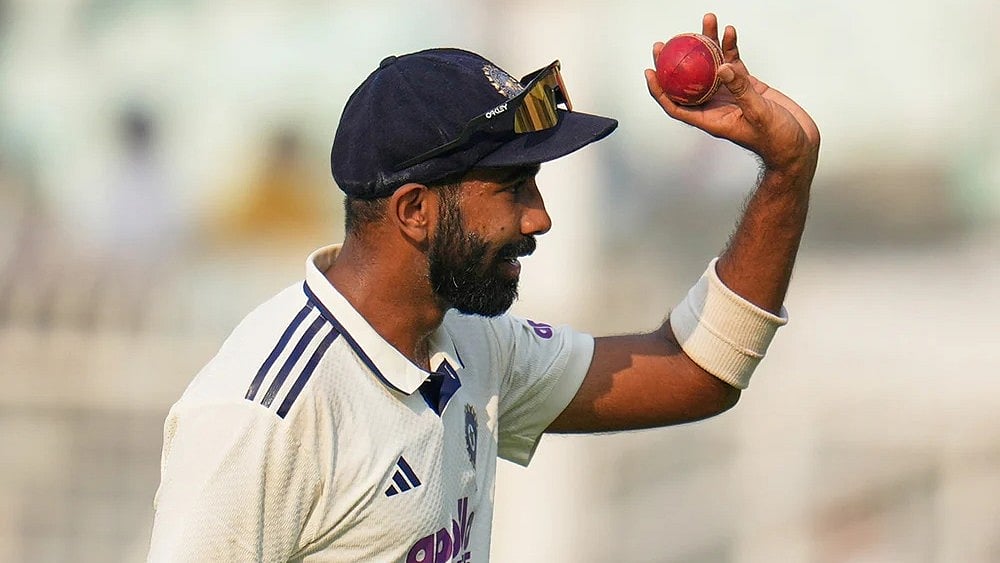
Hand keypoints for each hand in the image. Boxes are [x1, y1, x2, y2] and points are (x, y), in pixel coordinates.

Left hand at [645, 13, 819, 173]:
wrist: (798, 144)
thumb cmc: (776, 141)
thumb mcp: (758, 115)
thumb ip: (741, 91)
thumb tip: (723, 68)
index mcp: (710, 119)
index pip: (675, 105)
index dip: (659, 90)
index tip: (649, 72)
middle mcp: (716, 106)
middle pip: (688, 81)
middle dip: (674, 62)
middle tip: (665, 43)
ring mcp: (731, 94)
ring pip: (712, 66)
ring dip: (708, 44)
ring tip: (706, 22)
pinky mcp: (747, 85)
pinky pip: (734, 62)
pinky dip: (731, 47)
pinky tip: (729, 31)